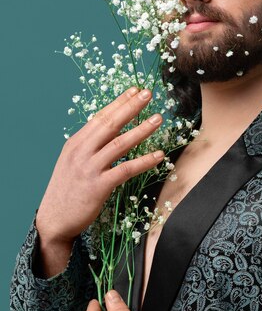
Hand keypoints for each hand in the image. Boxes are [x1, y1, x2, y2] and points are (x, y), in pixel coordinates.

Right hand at [36, 87, 163, 273]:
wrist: (54, 220)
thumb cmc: (67, 191)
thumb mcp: (73, 162)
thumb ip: (90, 146)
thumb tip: (111, 132)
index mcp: (76, 143)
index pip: (100, 116)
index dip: (119, 102)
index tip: (134, 89)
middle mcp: (81, 151)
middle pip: (110, 124)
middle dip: (131, 106)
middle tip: (148, 93)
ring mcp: (89, 168)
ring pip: (120, 143)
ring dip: (141, 130)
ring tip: (158, 118)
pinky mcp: (98, 186)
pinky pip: (126, 169)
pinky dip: (144, 161)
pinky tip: (158, 155)